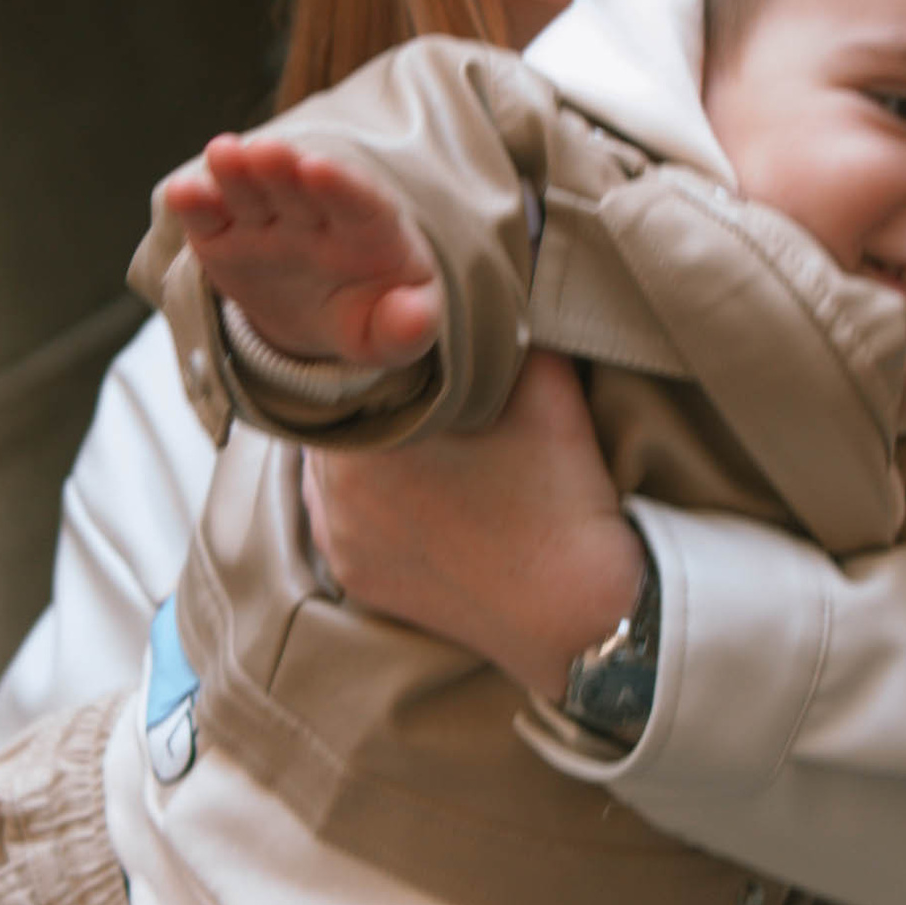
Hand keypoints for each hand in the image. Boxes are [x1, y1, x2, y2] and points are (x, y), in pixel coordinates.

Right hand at [160, 129, 441, 368]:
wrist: (325, 315)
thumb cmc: (373, 314)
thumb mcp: (396, 332)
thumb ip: (409, 327)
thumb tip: (414, 318)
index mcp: (369, 230)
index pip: (359, 203)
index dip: (340, 187)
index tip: (318, 170)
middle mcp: (315, 216)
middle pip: (298, 188)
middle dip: (282, 170)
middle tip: (265, 153)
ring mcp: (267, 222)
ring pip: (251, 192)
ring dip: (236, 174)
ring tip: (222, 154)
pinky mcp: (224, 237)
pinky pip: (209, 218)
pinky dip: (194, 205)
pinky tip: (182, 193)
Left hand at [305, 349, 647, 705]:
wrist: (576, 611)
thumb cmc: (560, 491)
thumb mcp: (543, 380)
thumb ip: (499, 322)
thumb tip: (472, 292)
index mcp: (364, 433)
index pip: (341, 364)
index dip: (374, 349)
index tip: (406, 342)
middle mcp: (332, 490)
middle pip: (331, 415)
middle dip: (364, 396)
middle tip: (408, 382)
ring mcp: (338, 541)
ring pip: (329, 467)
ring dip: (361, 446)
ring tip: (412, 436)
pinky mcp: (356, 580)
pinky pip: (340, 519)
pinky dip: (366, 499)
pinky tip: (411, 489)